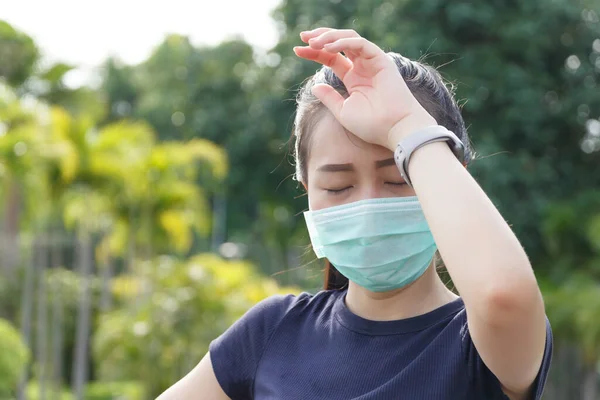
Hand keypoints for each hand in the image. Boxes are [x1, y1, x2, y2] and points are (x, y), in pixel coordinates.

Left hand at [294, 28, 436, 149]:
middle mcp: (362, 67)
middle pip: (338, 44)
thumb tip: (314, 86)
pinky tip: (328, 48)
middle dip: (319, 37)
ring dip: (329, 37)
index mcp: (353, 79)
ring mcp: (371, 62)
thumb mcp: (343, 111)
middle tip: (302, 37)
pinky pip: (360, 44)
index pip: (331, 58)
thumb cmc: (371, 125)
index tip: (297, 50)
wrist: (393, 129)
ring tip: (312, 42)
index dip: (314, 52)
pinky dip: (343, 43)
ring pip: (348, 39)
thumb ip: (329, 97)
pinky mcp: (380, 59)